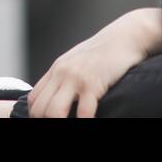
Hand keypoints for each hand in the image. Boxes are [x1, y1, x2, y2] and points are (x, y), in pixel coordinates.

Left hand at [25, 10, 151, 117]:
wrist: (127, 36)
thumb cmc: (106, 51)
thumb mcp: (79, 60)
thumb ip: (66, 76)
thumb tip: (59, 96)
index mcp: (57, 69)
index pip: (34, 99)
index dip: (38, 115)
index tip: (47, 120)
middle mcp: (62, 72)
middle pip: (40, 109)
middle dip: (46, 122)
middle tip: (60, 126)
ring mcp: (76, 77)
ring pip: (54, 113)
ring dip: (60, 124)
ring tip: (73, 125)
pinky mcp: (93, 82)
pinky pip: (83, 112)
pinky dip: (84, 122)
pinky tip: (90, 121)